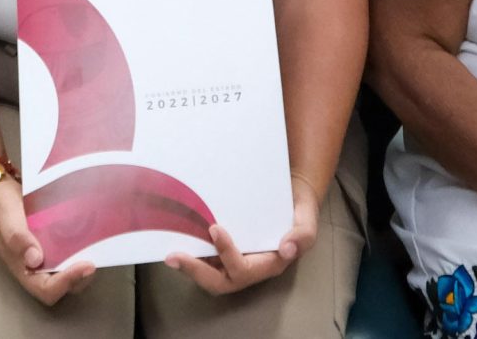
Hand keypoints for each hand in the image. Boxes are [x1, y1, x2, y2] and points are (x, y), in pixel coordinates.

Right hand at [0, 177, 96, 306]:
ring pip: (73, 269)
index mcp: (24, 270)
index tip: (86, 265)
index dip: (67, 282)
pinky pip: (73, 252)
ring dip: (86, 261)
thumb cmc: (0, 209)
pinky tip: (93, 231)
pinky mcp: (57, 244)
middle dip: (83, 275)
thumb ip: (16, 237)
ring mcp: (49, 257)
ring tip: (99, 242)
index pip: (48, 289)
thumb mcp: (5, 219)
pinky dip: (85, 246)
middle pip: (66, 286)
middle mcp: (39, 268)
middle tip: (97, 254)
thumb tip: (34, 259)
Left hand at [165, 172, 315, 293]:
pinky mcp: (222, 250)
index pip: (242, 269)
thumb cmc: (298, 209)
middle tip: (173, 257)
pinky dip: (189, 251)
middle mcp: (248, 267)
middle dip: (195, 271)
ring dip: (188, 266)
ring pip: (208, 273)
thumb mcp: (307, 219)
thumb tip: (287, 250)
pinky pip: (204, 258)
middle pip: (218, 281)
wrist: (290, 196)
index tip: (214, 228)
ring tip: (169, 252)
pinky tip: (175, 236)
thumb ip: (303, 234)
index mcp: (267, 264)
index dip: (227, 254)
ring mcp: (233, 260)